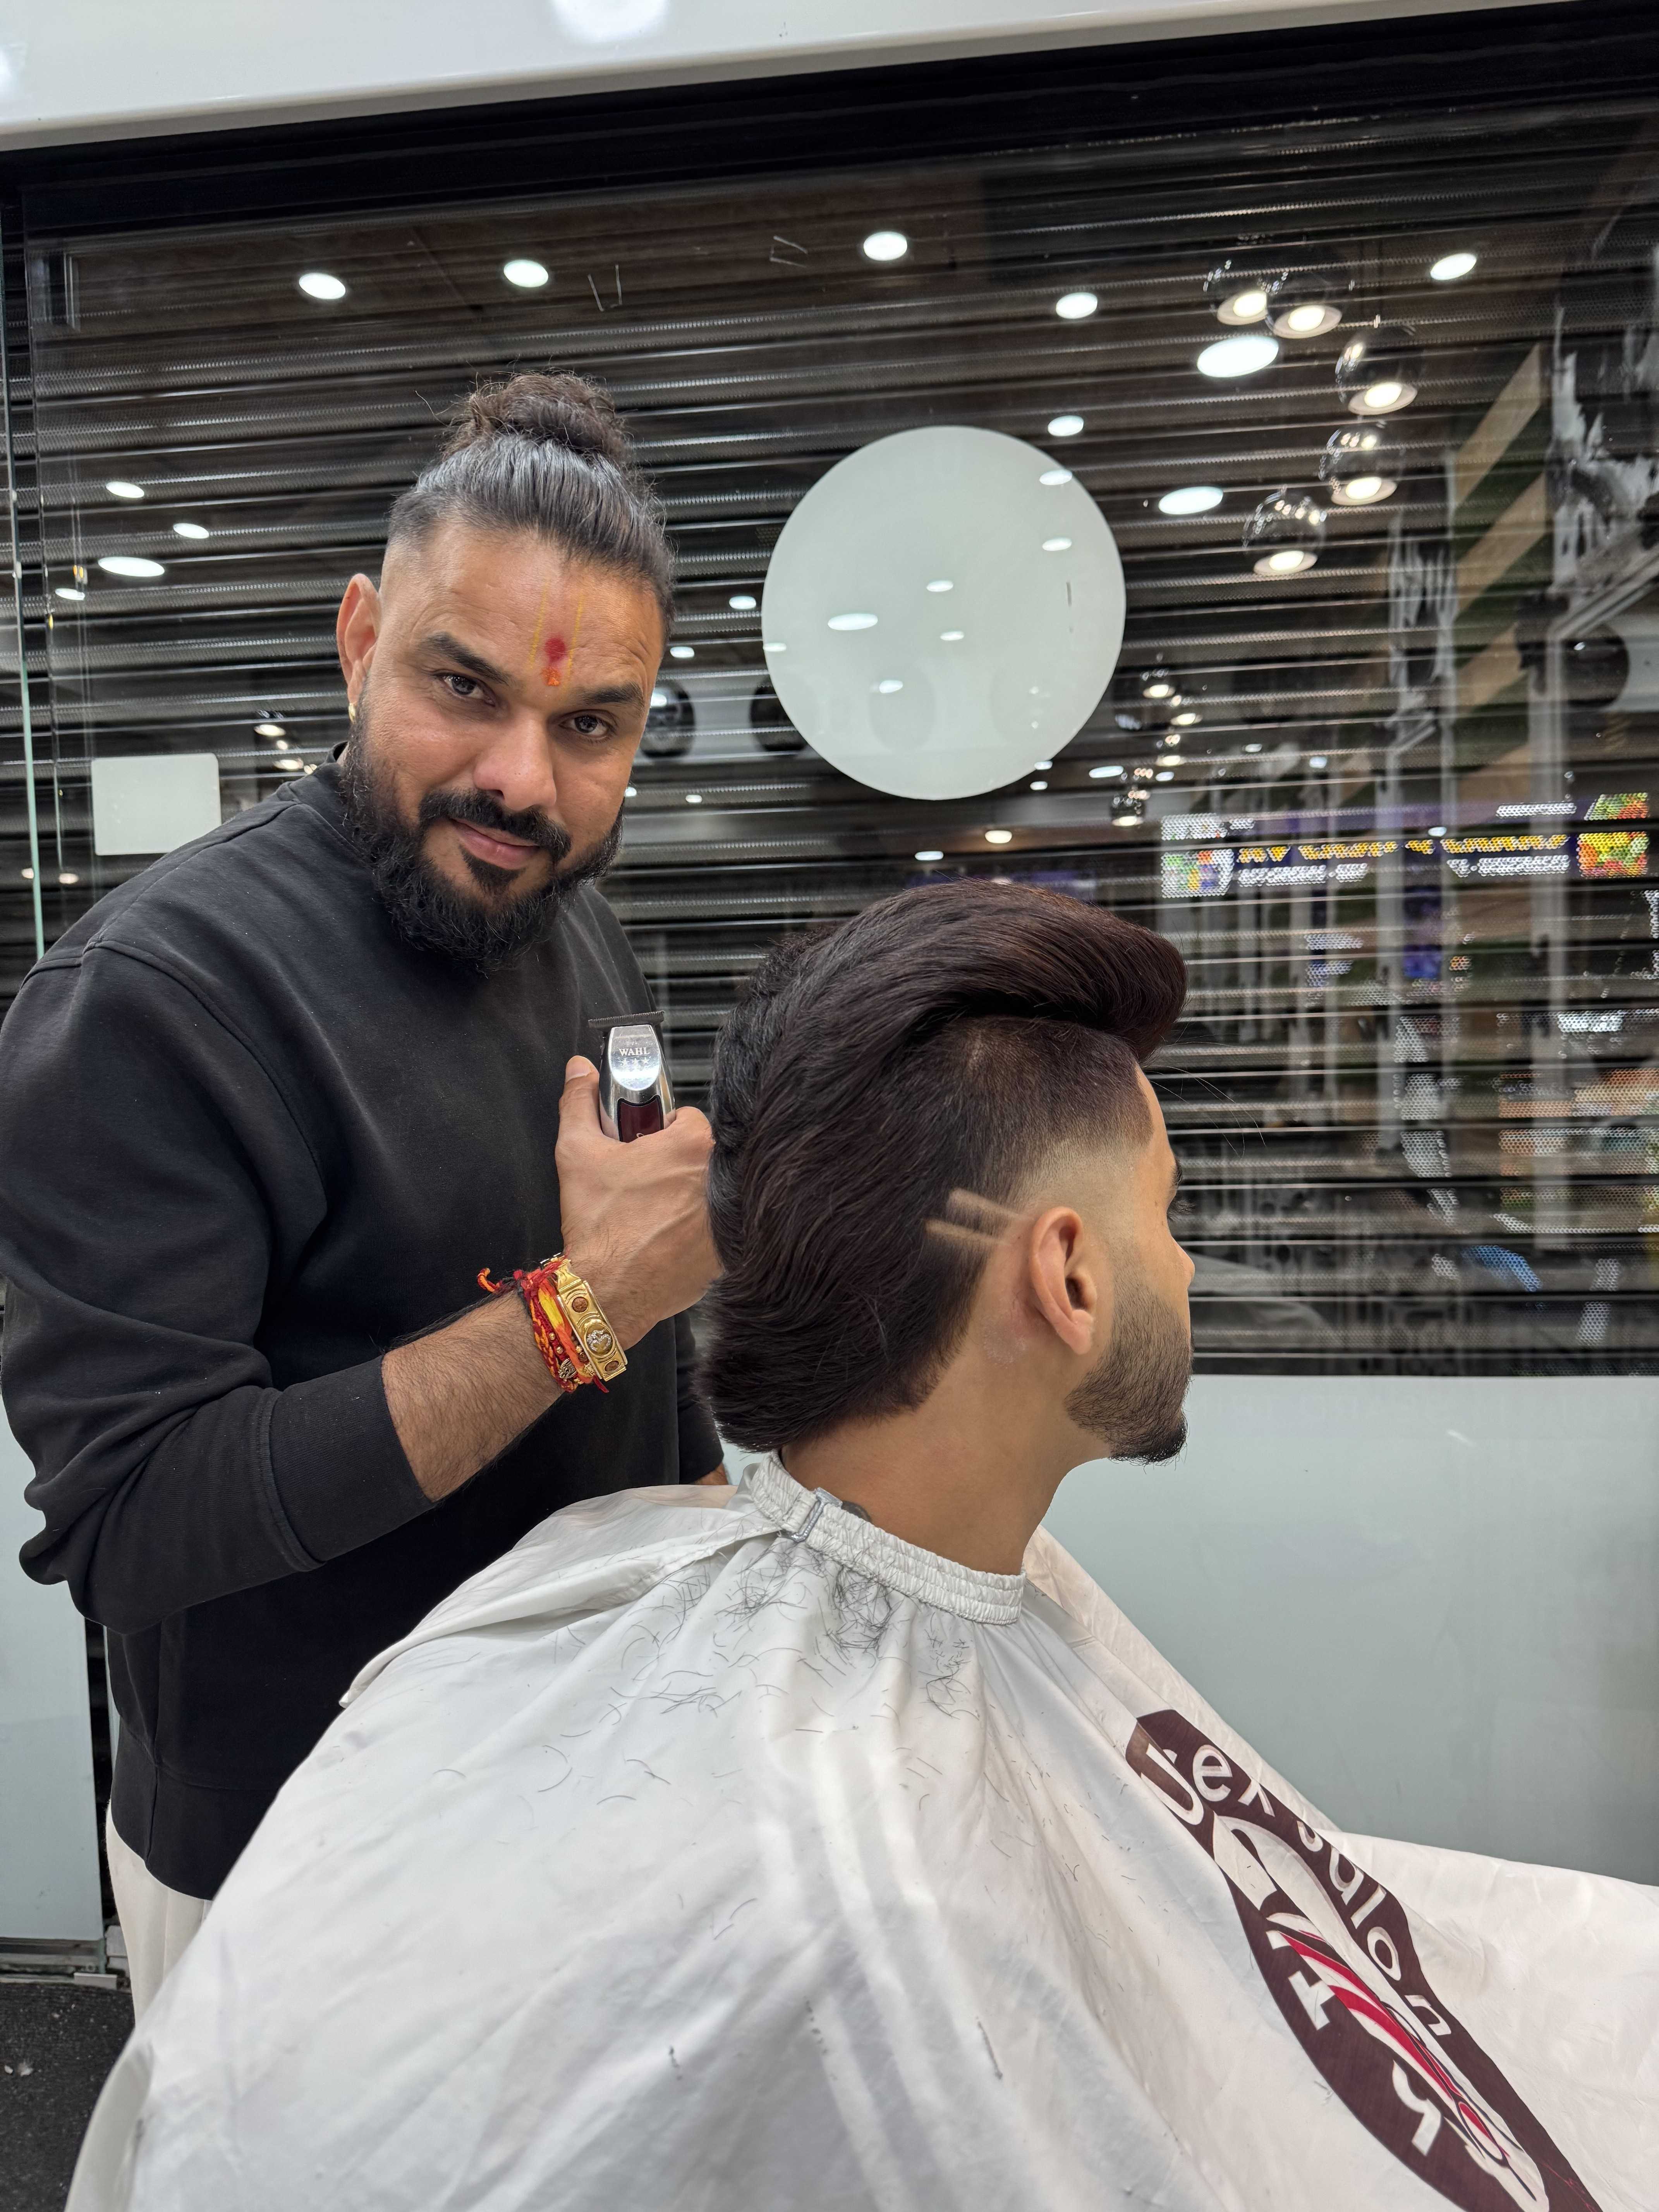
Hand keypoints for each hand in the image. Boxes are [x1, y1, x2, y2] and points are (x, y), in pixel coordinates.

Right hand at [555, 1057, 717, 1348]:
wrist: (610, 1289)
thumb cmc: (599, 1223)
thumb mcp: (578, 1152)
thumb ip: (579, 1102)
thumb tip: (580, 1068)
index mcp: (692, 1144)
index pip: (687, 1119)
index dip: (661, 1131)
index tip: (644, 1149)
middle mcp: (721, 1177)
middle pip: (703, 1155)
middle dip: (677, 1163)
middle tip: (647, 1183)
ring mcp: (731, 1217)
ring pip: (713, 1191)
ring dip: (691, 1196)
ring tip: (656, 1213)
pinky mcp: (730, 1251)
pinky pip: (719, 1228)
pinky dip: (699, 1231)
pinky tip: (671, 1239)